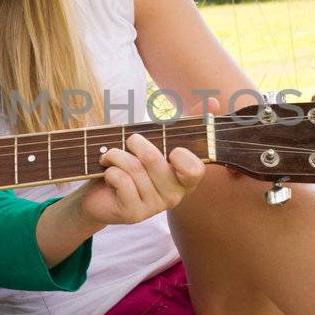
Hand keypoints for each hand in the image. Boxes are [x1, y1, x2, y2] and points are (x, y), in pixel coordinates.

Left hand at [70, 132, 205, 227]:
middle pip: (154, 159)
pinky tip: (109, 174)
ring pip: (134, 168)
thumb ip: (188, 122)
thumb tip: (213, 101)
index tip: (170, 149)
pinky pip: (121, 180)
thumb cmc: (133, 164)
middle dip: (135, 142)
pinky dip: (110, 169)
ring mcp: (154, 207)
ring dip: (116, 155)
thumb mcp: (158, 140)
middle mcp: (174, 196)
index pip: (195, 169)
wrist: (101, 195)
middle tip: (128, 142)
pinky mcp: (133, 213)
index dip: (181, 156)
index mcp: (185, 179)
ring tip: (112, 157)